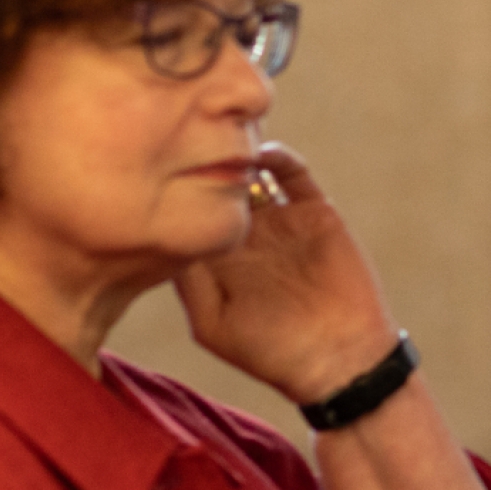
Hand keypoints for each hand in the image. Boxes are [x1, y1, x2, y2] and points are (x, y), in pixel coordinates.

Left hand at [175, 143, 401, 403]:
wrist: (341, 359)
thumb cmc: (271, 352)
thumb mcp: (211, 322)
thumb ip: (187, 278)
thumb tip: (161, 228)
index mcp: (216, 258)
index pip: (184, 210)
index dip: (168, 188)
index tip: (149, 165)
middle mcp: (245, 234)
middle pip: (214, 184)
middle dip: (197, 158)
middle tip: (179, 131)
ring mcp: (279, 221)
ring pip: (250, 172)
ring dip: (235, 152)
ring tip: (219, 136)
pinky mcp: (314, 212)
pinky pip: (293, 173)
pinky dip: (277, 156)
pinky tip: (261, 153)